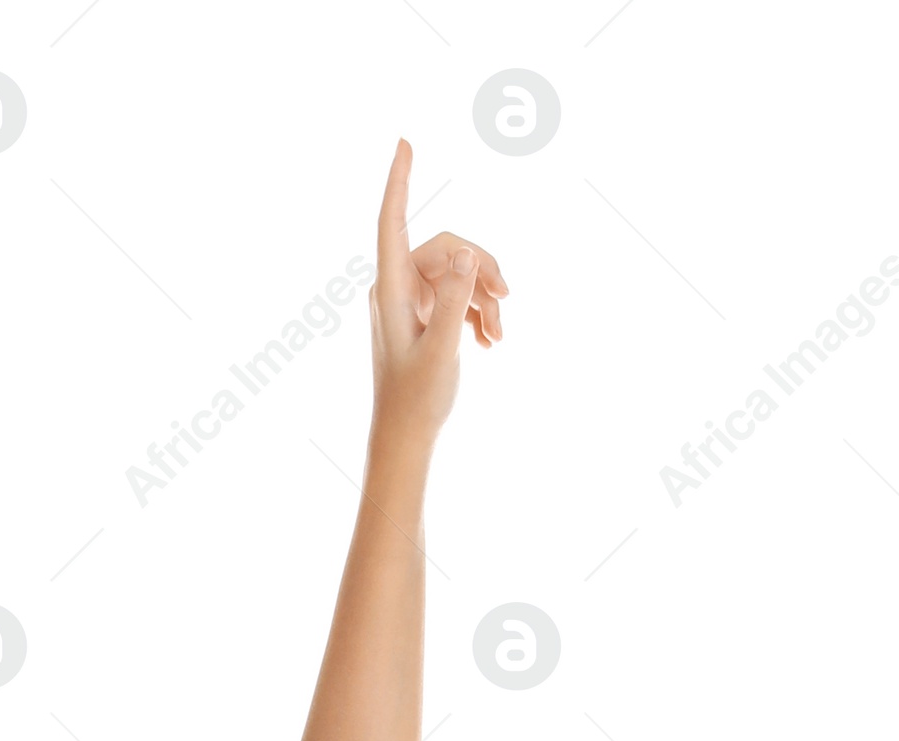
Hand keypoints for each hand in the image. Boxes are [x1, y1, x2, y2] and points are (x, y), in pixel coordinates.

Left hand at [369, 137, 506, 441]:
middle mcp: (396, 287)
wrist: (405, 440)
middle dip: (481, 269)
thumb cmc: (415, 401)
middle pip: (447, 248)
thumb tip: (467, 252)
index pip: (393, 221)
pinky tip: (492, 341)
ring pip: (458, 273)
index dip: (400, 181)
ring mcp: (410, 301)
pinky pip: (457, 295)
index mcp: (390, 289)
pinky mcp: (424, 316)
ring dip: (485, 298)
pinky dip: (478, 312)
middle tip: (508, 299)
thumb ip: (454, 301)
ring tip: (500, 336)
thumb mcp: (442, 350)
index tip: (404, 142)